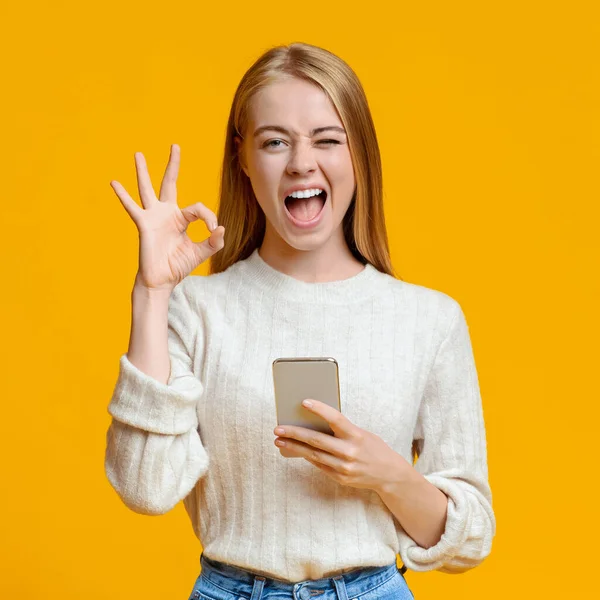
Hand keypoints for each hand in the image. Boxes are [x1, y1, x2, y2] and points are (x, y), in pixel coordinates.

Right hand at [110, 144, 225, 292]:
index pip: (198, 208)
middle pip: (170, 183)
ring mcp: (154, 216)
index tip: (213, 230)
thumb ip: (213, 242)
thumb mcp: (201, 253)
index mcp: (182, 219)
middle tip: (175, 145)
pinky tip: (114, 182)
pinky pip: (132, 207)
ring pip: (148, 188)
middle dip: (173, 165)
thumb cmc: (178, 266)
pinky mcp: (144, 224)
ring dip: (143, 171)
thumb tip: (221, 228)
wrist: (162, 280)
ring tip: (138, 153)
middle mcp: (167, 213)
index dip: (209, 217)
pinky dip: (123, 195)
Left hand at [273, 399, 411, 491]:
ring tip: (279, 439)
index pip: (335, 418)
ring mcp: (344, 467)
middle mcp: (350, 451)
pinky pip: (319, 465)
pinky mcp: (340, 478)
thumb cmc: (373, 447)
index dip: (319, 409)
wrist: (389, 474)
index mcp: (356, 435)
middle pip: (317, 440)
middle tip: (278, 427)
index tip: (303, 402)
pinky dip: (306, 456)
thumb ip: (341, 429)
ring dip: (294, 446)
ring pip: (313, 455)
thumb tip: (314, 423)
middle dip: (295, 433)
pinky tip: (295, 449)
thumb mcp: (362, 433)